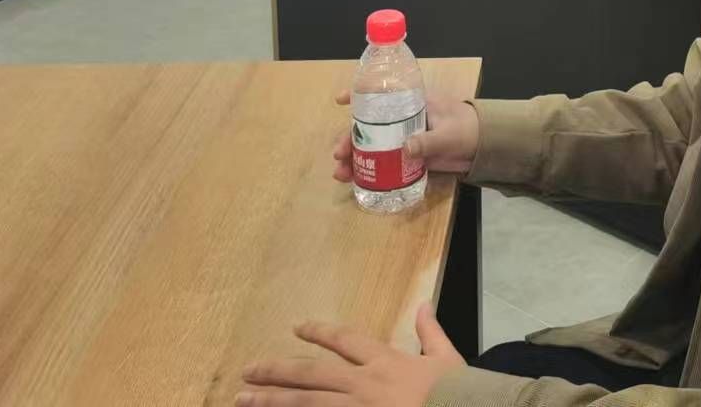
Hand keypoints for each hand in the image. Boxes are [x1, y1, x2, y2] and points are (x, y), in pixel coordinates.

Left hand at [237, 303, 463, 405]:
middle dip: (276, 371)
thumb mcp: (447, 358)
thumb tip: (422, 304)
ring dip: (271, 400)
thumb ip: (430, 332)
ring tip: (243, 399)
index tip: (296, 327)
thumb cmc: (458, 392)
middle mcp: (363, 384)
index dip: (319, 332)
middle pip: (310, 374)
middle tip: (246, 372)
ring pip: (304, 404)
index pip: (345, 341)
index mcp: (385, 361)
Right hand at [332, 89, 479, 182]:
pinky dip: (368, 170)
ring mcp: (403, 138)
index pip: (382, 93)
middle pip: (369, 125)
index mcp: (413, 103)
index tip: (340, 100)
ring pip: (372, 146)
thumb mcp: (450, 133)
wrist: (485, 146)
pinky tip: (355, 181)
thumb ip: (429, 141)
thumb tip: (405, 148)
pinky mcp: (407, 157)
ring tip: (341, 173)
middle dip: (350, 138)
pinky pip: (383, 162)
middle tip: (339, 153)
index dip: (359, 94)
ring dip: (354, 158)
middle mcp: (402, 119)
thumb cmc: (469, 128)